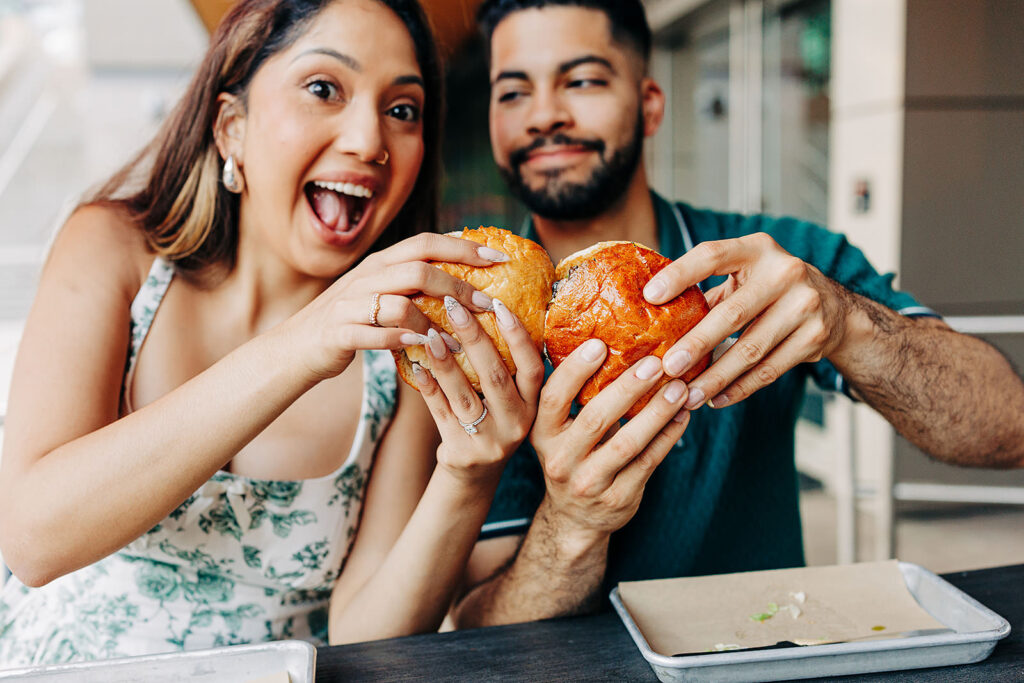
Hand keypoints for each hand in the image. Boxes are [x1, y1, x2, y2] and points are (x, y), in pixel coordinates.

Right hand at [290, 233, 507, 378]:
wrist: (296, 347)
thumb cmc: (351, 323)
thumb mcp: (380, 295)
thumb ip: (412, 286)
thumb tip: (464, 282)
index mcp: (380, 264)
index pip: (426, 244)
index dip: (463, 247)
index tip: (499, 257)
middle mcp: (366, 278)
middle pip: (418, 270)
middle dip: (458, 287)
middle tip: (488, 305)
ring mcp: (350, 304)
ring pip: (400, 305)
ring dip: (434, 325)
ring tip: (458, 343)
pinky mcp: (339, 333)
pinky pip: (376, 336)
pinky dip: (403, 343)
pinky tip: (424, 351)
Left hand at [411, 296, 543, 484]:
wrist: (476, 475)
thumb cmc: (495, 421)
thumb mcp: (514, 401)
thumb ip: (510, 367)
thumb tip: (490, 307)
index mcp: (534, 406)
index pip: (532, 368)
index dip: (518, 337)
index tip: (498, 304)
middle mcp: (516, 424)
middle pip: (495, 376)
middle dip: (474, 338)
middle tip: (454, 305)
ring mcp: (489, 441)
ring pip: (465, 395)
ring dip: (446, 362)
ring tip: (429, 333)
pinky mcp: (461, 452)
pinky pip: (441, 414)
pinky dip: (428, 388)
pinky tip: (416, 366)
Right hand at [530, 341, 690, 541]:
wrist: (574, 517)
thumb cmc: (571, 456)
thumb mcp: (558, 430)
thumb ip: (574, 397)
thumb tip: (609, 340)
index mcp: (542, 433)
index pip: (553, 398)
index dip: (574, 371)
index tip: (599, 343)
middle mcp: (560, 459)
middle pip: (595, 418)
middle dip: (628, 388)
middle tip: (656, 362)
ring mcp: (589, 482)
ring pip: (628, 443)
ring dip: (657, 412)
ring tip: (679, 387)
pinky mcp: (619, 498)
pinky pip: (648, 463)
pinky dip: (668, 436)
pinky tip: (683, 416)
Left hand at [643, 233, 848, 409]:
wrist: (834, 307)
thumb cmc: (768, 289)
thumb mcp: (743, 276)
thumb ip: (705, 290)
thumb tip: (648, 315)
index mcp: (756, 249)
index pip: (712, 255)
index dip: (680, 274)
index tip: (650, 296)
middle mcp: (784, 272)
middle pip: (732, 313)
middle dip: (697, 344)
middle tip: (668, 368)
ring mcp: (804, 305)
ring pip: (751, 349)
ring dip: (715, 377)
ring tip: (688, 396)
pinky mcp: (815, 337)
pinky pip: (769, 369)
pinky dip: (739, 388)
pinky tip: (716, 399)